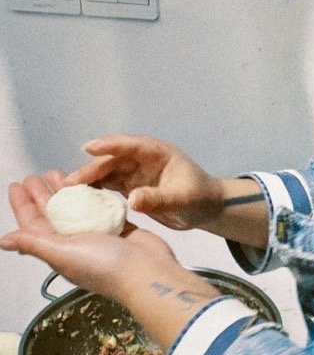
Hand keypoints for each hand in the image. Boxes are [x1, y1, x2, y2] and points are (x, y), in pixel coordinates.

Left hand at [2, 171, 224, 350]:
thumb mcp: (64, 253)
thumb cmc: (102, 264)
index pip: (33, 224)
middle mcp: (74, 242)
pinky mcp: (118, 227)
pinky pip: (101, 208)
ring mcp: (97, 234)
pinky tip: (92, 183)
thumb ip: (35, 244)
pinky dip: (93, 195)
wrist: (145, 272)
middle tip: (36, 174)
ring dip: (66, 192)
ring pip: (76, 209)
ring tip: (60, 172)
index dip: (24, 205)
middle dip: (42, 194)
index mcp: (57, 249)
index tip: (17, 184)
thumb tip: (3, 240)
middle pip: (53, 214)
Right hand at [64, 136, 223, 231]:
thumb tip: (131, 200)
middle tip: (68, 182)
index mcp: (159, 154)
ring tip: (66, 192)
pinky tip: (79, 199)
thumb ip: (157, 198)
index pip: (132, 145)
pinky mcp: (132, 186)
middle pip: (114, 160)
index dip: (110, 145)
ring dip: (89, 179)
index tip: (88, 147)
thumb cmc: (199, 198)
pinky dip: (95, 190)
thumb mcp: (181, 199)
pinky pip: (110, 185)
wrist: (206, 208)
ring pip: (108, 172)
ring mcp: (137, 172)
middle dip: (92, 168)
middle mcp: (145, 160)